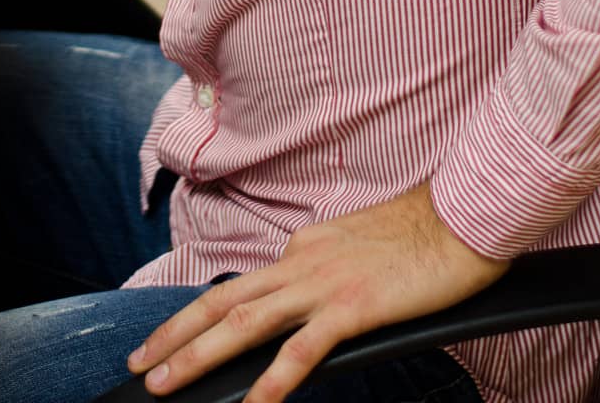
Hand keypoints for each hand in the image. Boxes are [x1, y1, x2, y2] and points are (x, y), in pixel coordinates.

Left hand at [126, 183, 508, 401]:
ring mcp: (323, 284)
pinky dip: (273, 380)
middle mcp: (300, 262)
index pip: (243, 290)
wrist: (462, 216)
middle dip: (174, 335)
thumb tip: (307, 300)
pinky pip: (303, 350)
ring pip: (245, 323)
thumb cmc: (420, 235)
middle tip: (138, 363)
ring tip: (165, 383)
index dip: (201, 318)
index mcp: (302, 249)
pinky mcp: (353, 307)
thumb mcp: (356, 250)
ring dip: (198, 354)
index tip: (171, 340)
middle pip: (223, 302)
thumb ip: (326, 272)